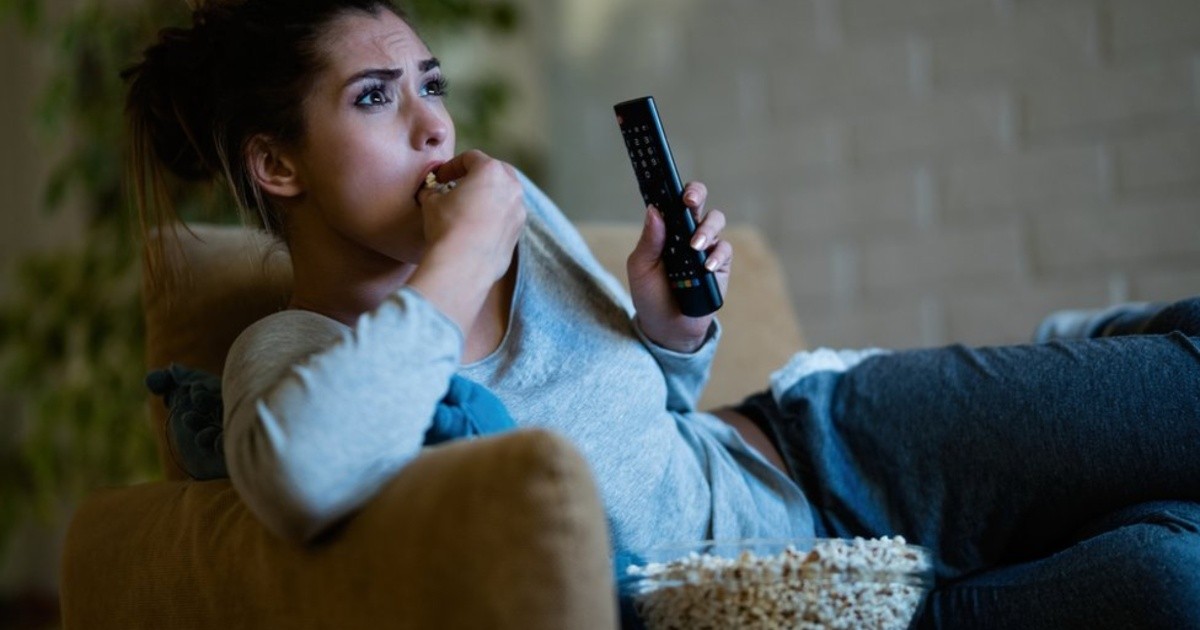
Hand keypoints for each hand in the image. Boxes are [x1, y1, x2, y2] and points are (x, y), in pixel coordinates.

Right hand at [408, 150, 525, 337]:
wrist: (462, 265)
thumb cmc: (446, 227)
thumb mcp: (431, 203)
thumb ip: (434, 191)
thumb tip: (431, 193)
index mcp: (491, 171)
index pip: (471, 158)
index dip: (452, 166)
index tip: (440, 178)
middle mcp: (511, 188)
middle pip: (497, 171)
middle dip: (478, 176)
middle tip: (461, 185)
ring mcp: (519, 211)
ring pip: (505, 196)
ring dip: (489, 197)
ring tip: (469, 208)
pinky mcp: (518, 233)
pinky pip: (507, 218)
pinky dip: (495, 217)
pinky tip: (477, 228)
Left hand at [627, 182, 731, 351]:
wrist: (666, 326)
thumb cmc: (651, 294)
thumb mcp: (641, 268)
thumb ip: (649, 241)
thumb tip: (654, 210)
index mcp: (667, 228)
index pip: (673, 201)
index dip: (675, 189)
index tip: (672, 188)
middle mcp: (688, 232)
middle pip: (699, 202)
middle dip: (696, 195)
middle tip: (689, 201)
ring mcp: (706, 246)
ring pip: (715, 221)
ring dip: (706, 229)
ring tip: (695, 246)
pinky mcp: (721, 264)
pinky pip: (725, 250)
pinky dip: (716, 256)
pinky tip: (706, 267)